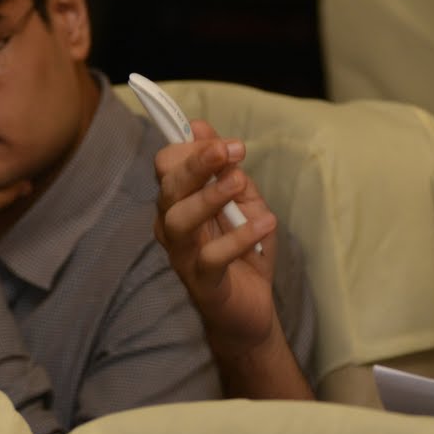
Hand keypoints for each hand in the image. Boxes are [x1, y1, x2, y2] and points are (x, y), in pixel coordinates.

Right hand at [154, 121, 281, 357]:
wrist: (252, 308)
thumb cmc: (244, 250)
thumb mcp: (243, 202)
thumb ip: (226, 169)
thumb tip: (200, 126)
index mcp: (178, 202)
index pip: (167, 166)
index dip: (192, 149)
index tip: (229, 143)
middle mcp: (172, 226)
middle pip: (169, 188)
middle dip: (196, 163)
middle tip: (230, 149)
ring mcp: (183, 255)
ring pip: (178, 220)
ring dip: (208, 197)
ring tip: (239, 181)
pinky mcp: (202, 282)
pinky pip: (211, 257)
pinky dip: (238, 238)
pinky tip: (266, 224)